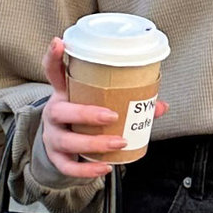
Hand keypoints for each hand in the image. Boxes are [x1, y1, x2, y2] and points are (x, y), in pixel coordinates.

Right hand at [38, 36, 169, 179]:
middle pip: (60, 110)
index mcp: (63, 93)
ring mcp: (52, 136)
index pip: (53, 71)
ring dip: (93, 143)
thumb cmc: (84, 119)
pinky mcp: (56, 158)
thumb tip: (159, 105)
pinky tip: (105, 168)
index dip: (53, 57)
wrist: (63, 146)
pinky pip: (68, 166)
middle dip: (86, 114)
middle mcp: (54, 113)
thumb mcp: (97, 105)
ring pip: (66, 140)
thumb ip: (127, 102)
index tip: (59, 43)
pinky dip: (86, 170)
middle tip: (112, 116)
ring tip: (118, 142)